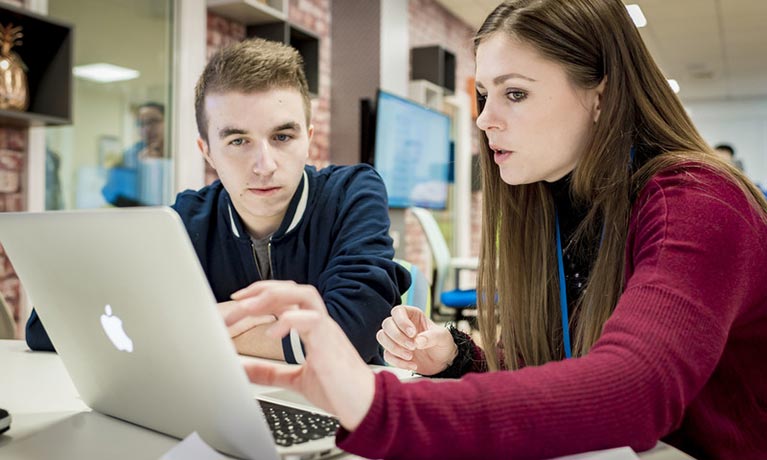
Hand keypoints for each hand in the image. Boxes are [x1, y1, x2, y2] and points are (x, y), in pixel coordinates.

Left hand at [226, 280, 374, 430]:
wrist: (365, 407)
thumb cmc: (339, 390)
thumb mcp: (294, 378)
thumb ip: (269, 371)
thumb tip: (242, 368)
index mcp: (312, 327)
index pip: (286, 297)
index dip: (260, 294)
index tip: (236, 302)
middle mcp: (320, 323)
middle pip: (291, 289)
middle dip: (260, 291)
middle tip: (234, 304)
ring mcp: (327, 330)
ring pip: (304, 294)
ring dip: (273, 297)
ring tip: (248, 308)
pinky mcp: (330, 343)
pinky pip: (313, 320)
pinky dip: (290, 320)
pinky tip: (272, 332)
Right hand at [377, 305, 456, 375]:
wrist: (443, 362)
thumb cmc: (443, 344)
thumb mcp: (443, 337)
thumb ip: (432, 337)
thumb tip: (418, 341)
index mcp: (413, 315)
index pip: (398, 311)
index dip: (402, 322)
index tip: (413, 333)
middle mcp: (401, 325)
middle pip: (387, 324)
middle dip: (397, 337)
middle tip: (413, 347)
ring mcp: (396, 339)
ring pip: (382, 337)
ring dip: (394, 348)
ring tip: (410, 356)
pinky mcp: (394, 353)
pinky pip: (387, 355)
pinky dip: (398, 361)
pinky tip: (412, 365)